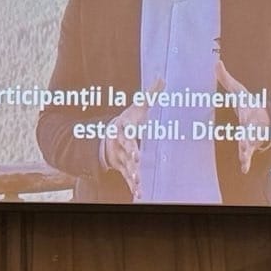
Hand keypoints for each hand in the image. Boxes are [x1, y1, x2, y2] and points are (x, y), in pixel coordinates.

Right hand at [103, 77, 162, 197]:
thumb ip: (150, 94)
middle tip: (135, 159)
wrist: (109, 136)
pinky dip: (133, 187)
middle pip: (125, 149)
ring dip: (131, 173)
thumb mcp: (138, 107)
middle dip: (129, 154)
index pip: (125, 132)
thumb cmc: (128, 120)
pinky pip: (128, 179)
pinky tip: (139, 194)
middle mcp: (120, 144)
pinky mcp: (123, 168)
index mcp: (123, 129)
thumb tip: (161, 76)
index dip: (128, 136)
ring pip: (125, 166)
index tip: (131, 138)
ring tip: (137, 180)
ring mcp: (120, 157)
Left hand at [215, 60, 269, 173]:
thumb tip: (216, 62)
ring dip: (247, 152)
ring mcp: (253, 138)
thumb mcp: (238, 91)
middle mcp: (253, 126)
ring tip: (245, 159)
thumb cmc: (248, 105)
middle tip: (247, 143)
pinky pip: (249, 156)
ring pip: (251, 145)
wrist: (264, 119)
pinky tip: (244, 170)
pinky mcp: (250, 148)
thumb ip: (226, 78)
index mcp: (250, 112)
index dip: (248, 115)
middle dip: (250, 136)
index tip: (248, 114)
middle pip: (251, 132)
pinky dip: (247, 163)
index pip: (249, 114)